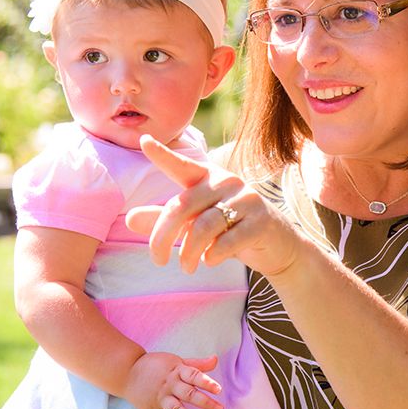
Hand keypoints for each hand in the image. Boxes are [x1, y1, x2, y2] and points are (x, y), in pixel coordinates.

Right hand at [122, 352, 223, 408]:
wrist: (127, 372)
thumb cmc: (155, 365)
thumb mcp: (176, 361)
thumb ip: (196, 364)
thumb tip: (216, 359)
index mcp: (177, 371)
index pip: (194, 376)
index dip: (206, 382)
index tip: (218, 389)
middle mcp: (169, 385)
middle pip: (188, 394)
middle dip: (205, 402)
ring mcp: (161, 398)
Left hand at [126, 135, 305, 276]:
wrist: (277, 246)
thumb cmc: (230, 230)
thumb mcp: (196, 223)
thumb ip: (165, 219)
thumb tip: (130, 218)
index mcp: (207, 177)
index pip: (181, 166)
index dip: (161, 155)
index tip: (143, 141)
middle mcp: (226, 182)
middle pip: (182, 207)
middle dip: (163, 236)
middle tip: (158, 260)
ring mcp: (246, 200)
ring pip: (203, 227)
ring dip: (188, 253)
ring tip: (186, 267)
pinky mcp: (260, 222)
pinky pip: (226, 241)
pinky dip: (212, 256)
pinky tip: (210, 260)